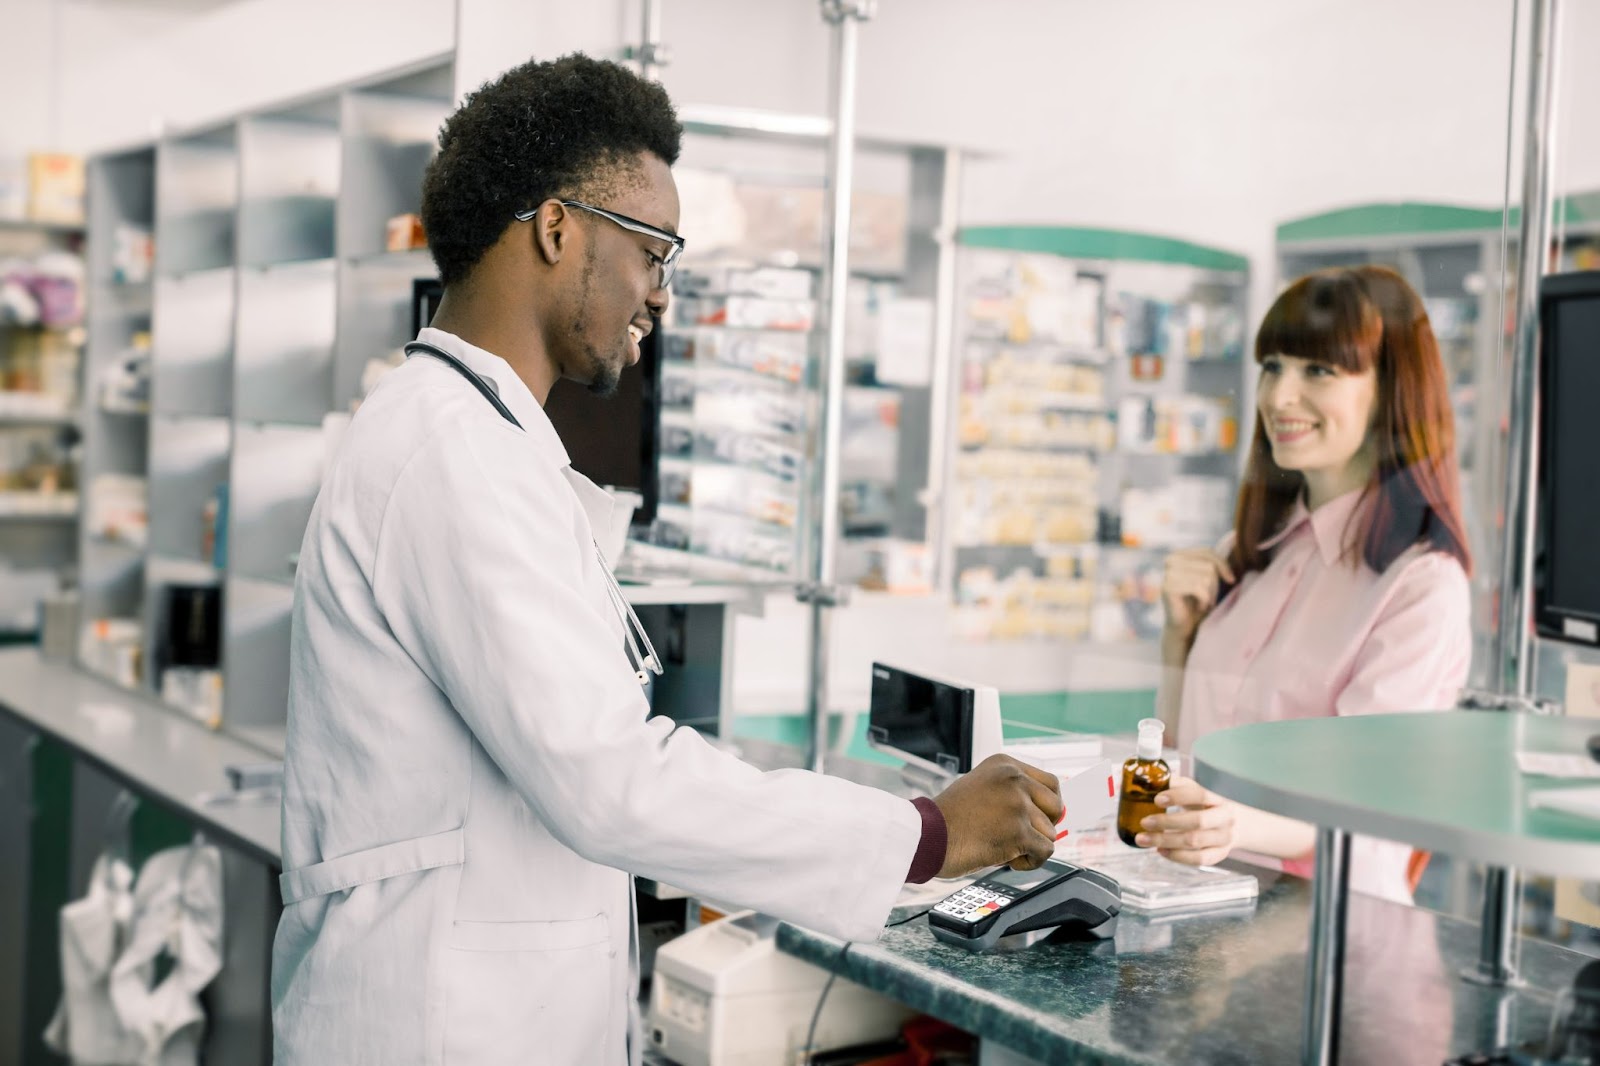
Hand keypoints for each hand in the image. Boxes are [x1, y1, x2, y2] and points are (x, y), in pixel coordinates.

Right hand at [932, 755, 1061, 877]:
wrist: (927, 836)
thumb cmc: (949, 818)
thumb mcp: (982, 788)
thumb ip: (1013, 793)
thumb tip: (1054, 812)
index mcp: (1005, 765)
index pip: (1051, 783)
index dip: (1047, 806)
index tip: (1037, 819)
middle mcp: (1014, 779)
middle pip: (1056, 806)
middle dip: (1045, 825)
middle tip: (1023, 835)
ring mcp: (1017, 804)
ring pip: (1049, 832)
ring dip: (1030, 846)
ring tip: (1003, 847)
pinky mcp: (1019, 831)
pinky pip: (1045, 851)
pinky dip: (1029, 862)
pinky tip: (1008, 860)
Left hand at [1133, 776, 1236, 865]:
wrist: (1235, 826)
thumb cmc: (1205, 807)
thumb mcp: (1194, 792)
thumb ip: (1175, 786)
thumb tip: (1150, 781)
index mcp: (1217, 800)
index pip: (1199, 795)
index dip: (1178, 796)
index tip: (1156, 799)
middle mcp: (1224, 819)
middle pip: (1197, 821)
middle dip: (1167, 822)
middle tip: (1144, 822)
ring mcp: (1224, 839)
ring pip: (1194, 842)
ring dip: (1165, 841)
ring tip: (1143, 839)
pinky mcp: (1219, 855)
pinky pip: (1198, 859)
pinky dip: (1177, 856)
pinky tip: (1160, 850)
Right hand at [1161, 548, 1234, 642]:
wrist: (1188, 628)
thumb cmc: (1202, 601)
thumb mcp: (1211, 576)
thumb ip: (1217, 558)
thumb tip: (1234, 534)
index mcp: (1180, 554)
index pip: (1208, 552)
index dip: (1223, 567)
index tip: (1230, 580)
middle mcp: (1170, 560)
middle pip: (1209, 566)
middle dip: (1213, 585)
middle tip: (1206, 598)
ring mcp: (1167, 573)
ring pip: (1205, 577)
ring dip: (1209, 594)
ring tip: (1201, 602)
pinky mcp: (1167, 587)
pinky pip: (1198, 587)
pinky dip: (1203, 600)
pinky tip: (1197, 607)